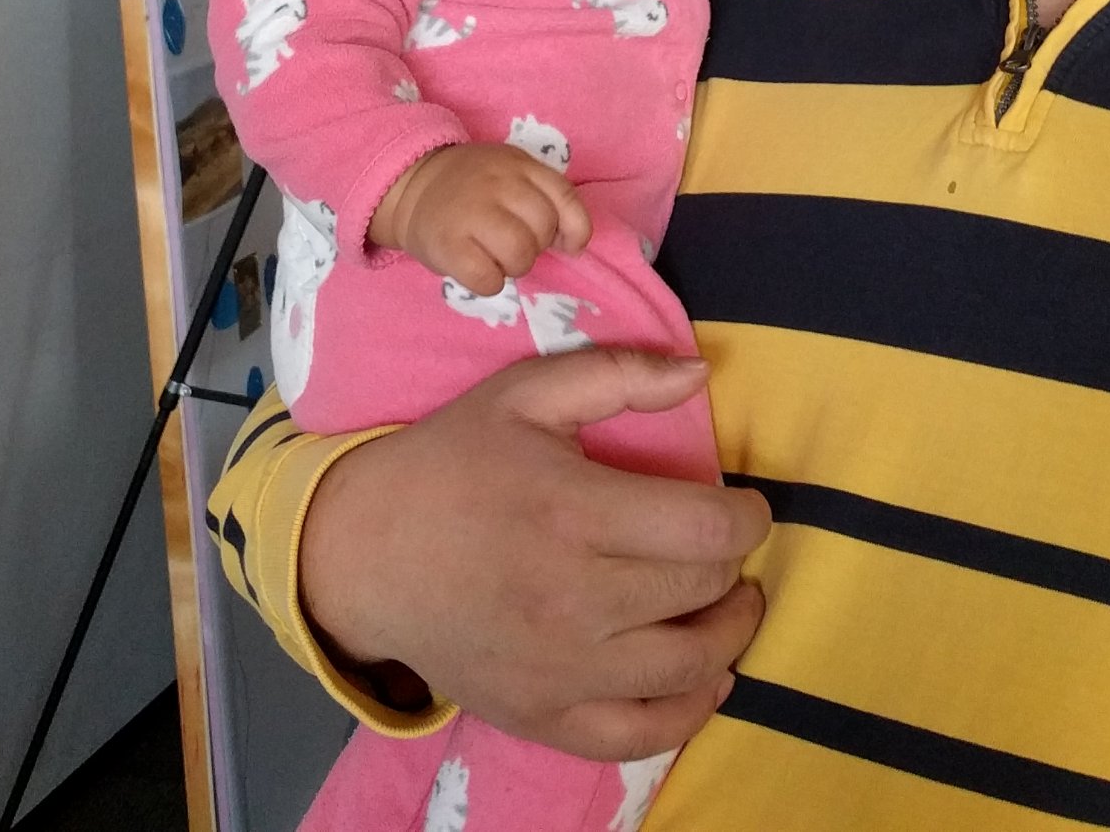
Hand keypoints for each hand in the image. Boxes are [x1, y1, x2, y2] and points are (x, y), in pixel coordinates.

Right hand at [301, 349, 771, 758]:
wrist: (362, 554)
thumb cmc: (450, 465)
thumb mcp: (524, 394)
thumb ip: (617, 375)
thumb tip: (700, 373)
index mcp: (571, 512)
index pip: (705, 531)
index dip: (747, 517)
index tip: (744, 507)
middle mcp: (572, 601)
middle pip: (702, 594)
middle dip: (733, 567)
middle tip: (724, 548)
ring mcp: (557, 671)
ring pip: (687, 670)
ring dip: (728, 636)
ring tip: (726, 605)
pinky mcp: (541, 717)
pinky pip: (639, 736)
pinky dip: (688, 713)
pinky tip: (706, 679)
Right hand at [372, 143, 592, 292]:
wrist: (410, 186)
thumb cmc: (471, 187)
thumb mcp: (510, 174)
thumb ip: (544, 197)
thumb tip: (573, 244)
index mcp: (518, 165)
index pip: (565, 198)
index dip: (575, 228)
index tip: (567, 243)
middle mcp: (498, 184)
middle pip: (543, 231)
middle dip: (535, 246)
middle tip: (511, 243)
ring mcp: (471, 213)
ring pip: (520, 256)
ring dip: (513, 266)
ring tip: (494, 256)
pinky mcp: (448, 245)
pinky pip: (489, 279)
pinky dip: (489, 282)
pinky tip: (476, 268)